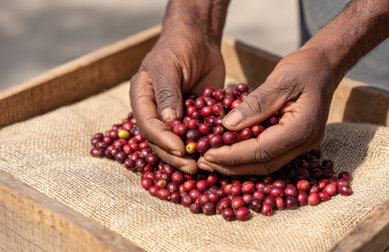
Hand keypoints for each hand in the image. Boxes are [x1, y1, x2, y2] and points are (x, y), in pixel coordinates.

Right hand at [130, 30, 224, 173]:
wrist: (199, 40)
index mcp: (142, 99)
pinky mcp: (192, 119)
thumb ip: (167, 93)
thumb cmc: (178, 47)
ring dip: (186, 157)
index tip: (179, 149)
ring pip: (176, 143)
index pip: (148, 125)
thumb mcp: (168, 66)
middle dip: (174, 156)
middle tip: (191, 167)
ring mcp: (174, 117)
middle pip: (160, 141)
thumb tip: (169, 123)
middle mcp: (155, 112)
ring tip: (200, 168)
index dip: (162, 140)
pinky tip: (212, 156)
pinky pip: (195, 136)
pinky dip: (202, 147)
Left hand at [197, 48, 341, 174]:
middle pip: (263, 164)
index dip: (232, 155)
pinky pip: (268, 157)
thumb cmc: (304, 68)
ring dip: (237, 166)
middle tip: (203, 162)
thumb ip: (256, 104)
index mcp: (302, 128)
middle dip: (231, 166)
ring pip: (266, 165)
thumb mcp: (280, 80)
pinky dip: (247, 158)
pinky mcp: (294, 142)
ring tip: (210, 162)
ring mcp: (301, 145)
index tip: (207, 153)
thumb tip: (228, 125)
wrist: (324, 66)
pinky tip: (228, 154)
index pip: (262, 150)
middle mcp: (304, 143)